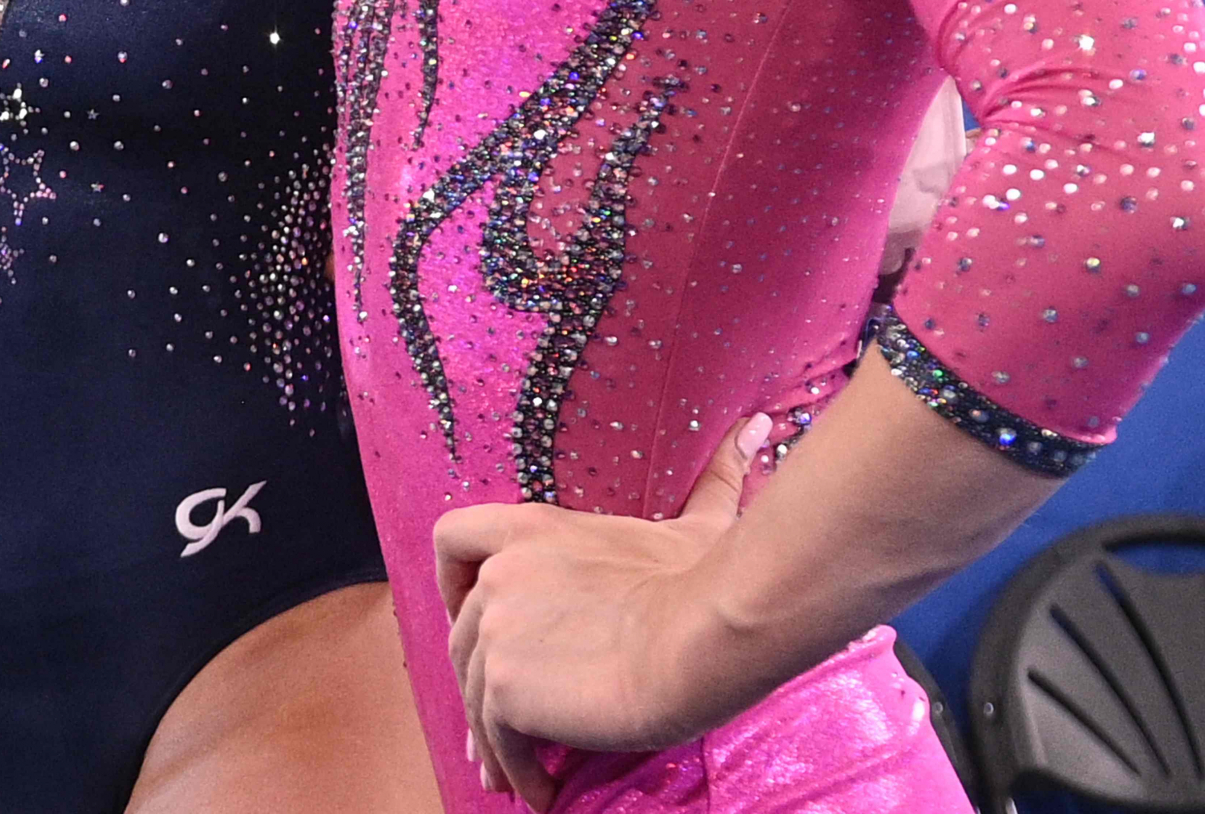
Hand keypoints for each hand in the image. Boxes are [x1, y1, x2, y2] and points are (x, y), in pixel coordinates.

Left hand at [435, 414, 770, 808]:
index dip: (450, 583)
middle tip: (500, 728)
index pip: (452, 538)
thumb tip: (754, 427)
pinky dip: (514, 768)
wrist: (700, 637)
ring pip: (475, 694)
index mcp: (530, 529)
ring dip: (493, 740)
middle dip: (476, 684)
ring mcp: (497, 629)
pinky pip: (496, 736)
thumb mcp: (696, 522)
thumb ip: (714, 477)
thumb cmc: (704, 581)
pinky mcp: (505, 685)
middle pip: (462, 636)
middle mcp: (500, 574)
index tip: (470, 619)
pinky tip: (541, 791)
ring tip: (518, 777)